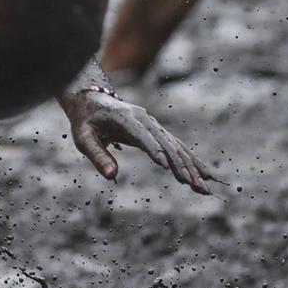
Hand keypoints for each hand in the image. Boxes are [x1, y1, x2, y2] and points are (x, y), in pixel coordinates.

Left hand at [59, 74, 215, 195]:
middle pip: (168, 144)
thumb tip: (112, 176)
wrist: (92, 100)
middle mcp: (145, 120)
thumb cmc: (86, 121)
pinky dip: (191, 161)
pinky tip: (204, 174)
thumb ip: (97, 155)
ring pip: (177, 147)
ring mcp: (154, 124)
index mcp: (126, 118)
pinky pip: (177, 147)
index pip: (144, 137)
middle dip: (183, 166)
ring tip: (204, 187)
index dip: (156, 151)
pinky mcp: (157, 131)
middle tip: (196, 187)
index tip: (167, 168)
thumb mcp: (83, 138)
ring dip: (192, 167)